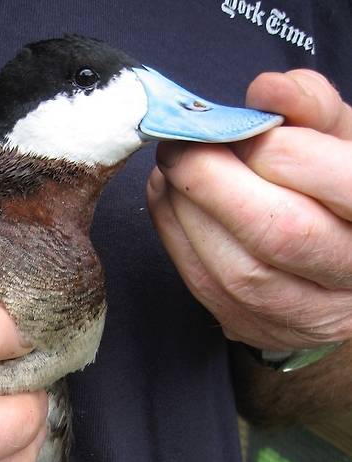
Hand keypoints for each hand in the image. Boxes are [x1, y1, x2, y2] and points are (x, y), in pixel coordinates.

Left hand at [146, 69, 351, 350]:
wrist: (335, 268)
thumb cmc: (337, 189)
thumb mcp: (342, 139)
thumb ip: (312, 106)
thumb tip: (266, 90)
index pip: (343, 187)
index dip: (282, 153)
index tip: (241, 127)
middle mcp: (349, 275)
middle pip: (280, 235)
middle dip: (216, 183)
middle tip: (181, 144)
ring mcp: (302, 314)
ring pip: (236, 271)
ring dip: (187, 211)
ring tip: (173, 166)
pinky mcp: (254, 329)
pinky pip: (203, 287)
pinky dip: (175, 236)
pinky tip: (169, 198)